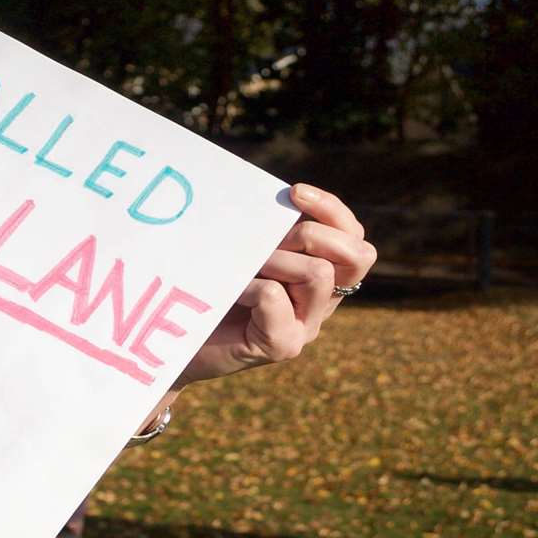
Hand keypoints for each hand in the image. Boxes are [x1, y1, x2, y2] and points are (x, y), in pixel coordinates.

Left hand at [177, 183, 374, 385]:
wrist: (178, 337)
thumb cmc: (210, 287)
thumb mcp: (248, 250)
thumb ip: (272, 231)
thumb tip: (285, 196)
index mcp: (322, 276)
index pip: (354, 237)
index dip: (332, 210)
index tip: (294, 191)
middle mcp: (322, 303)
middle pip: (358, 255)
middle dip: (313, 234)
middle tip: (271, 242)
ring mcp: (306, 327)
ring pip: (319, 273)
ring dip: (275, 259)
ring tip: (244, 269)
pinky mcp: (283, 346)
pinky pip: (275, 296)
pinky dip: (247, 285)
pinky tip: (229, 292)